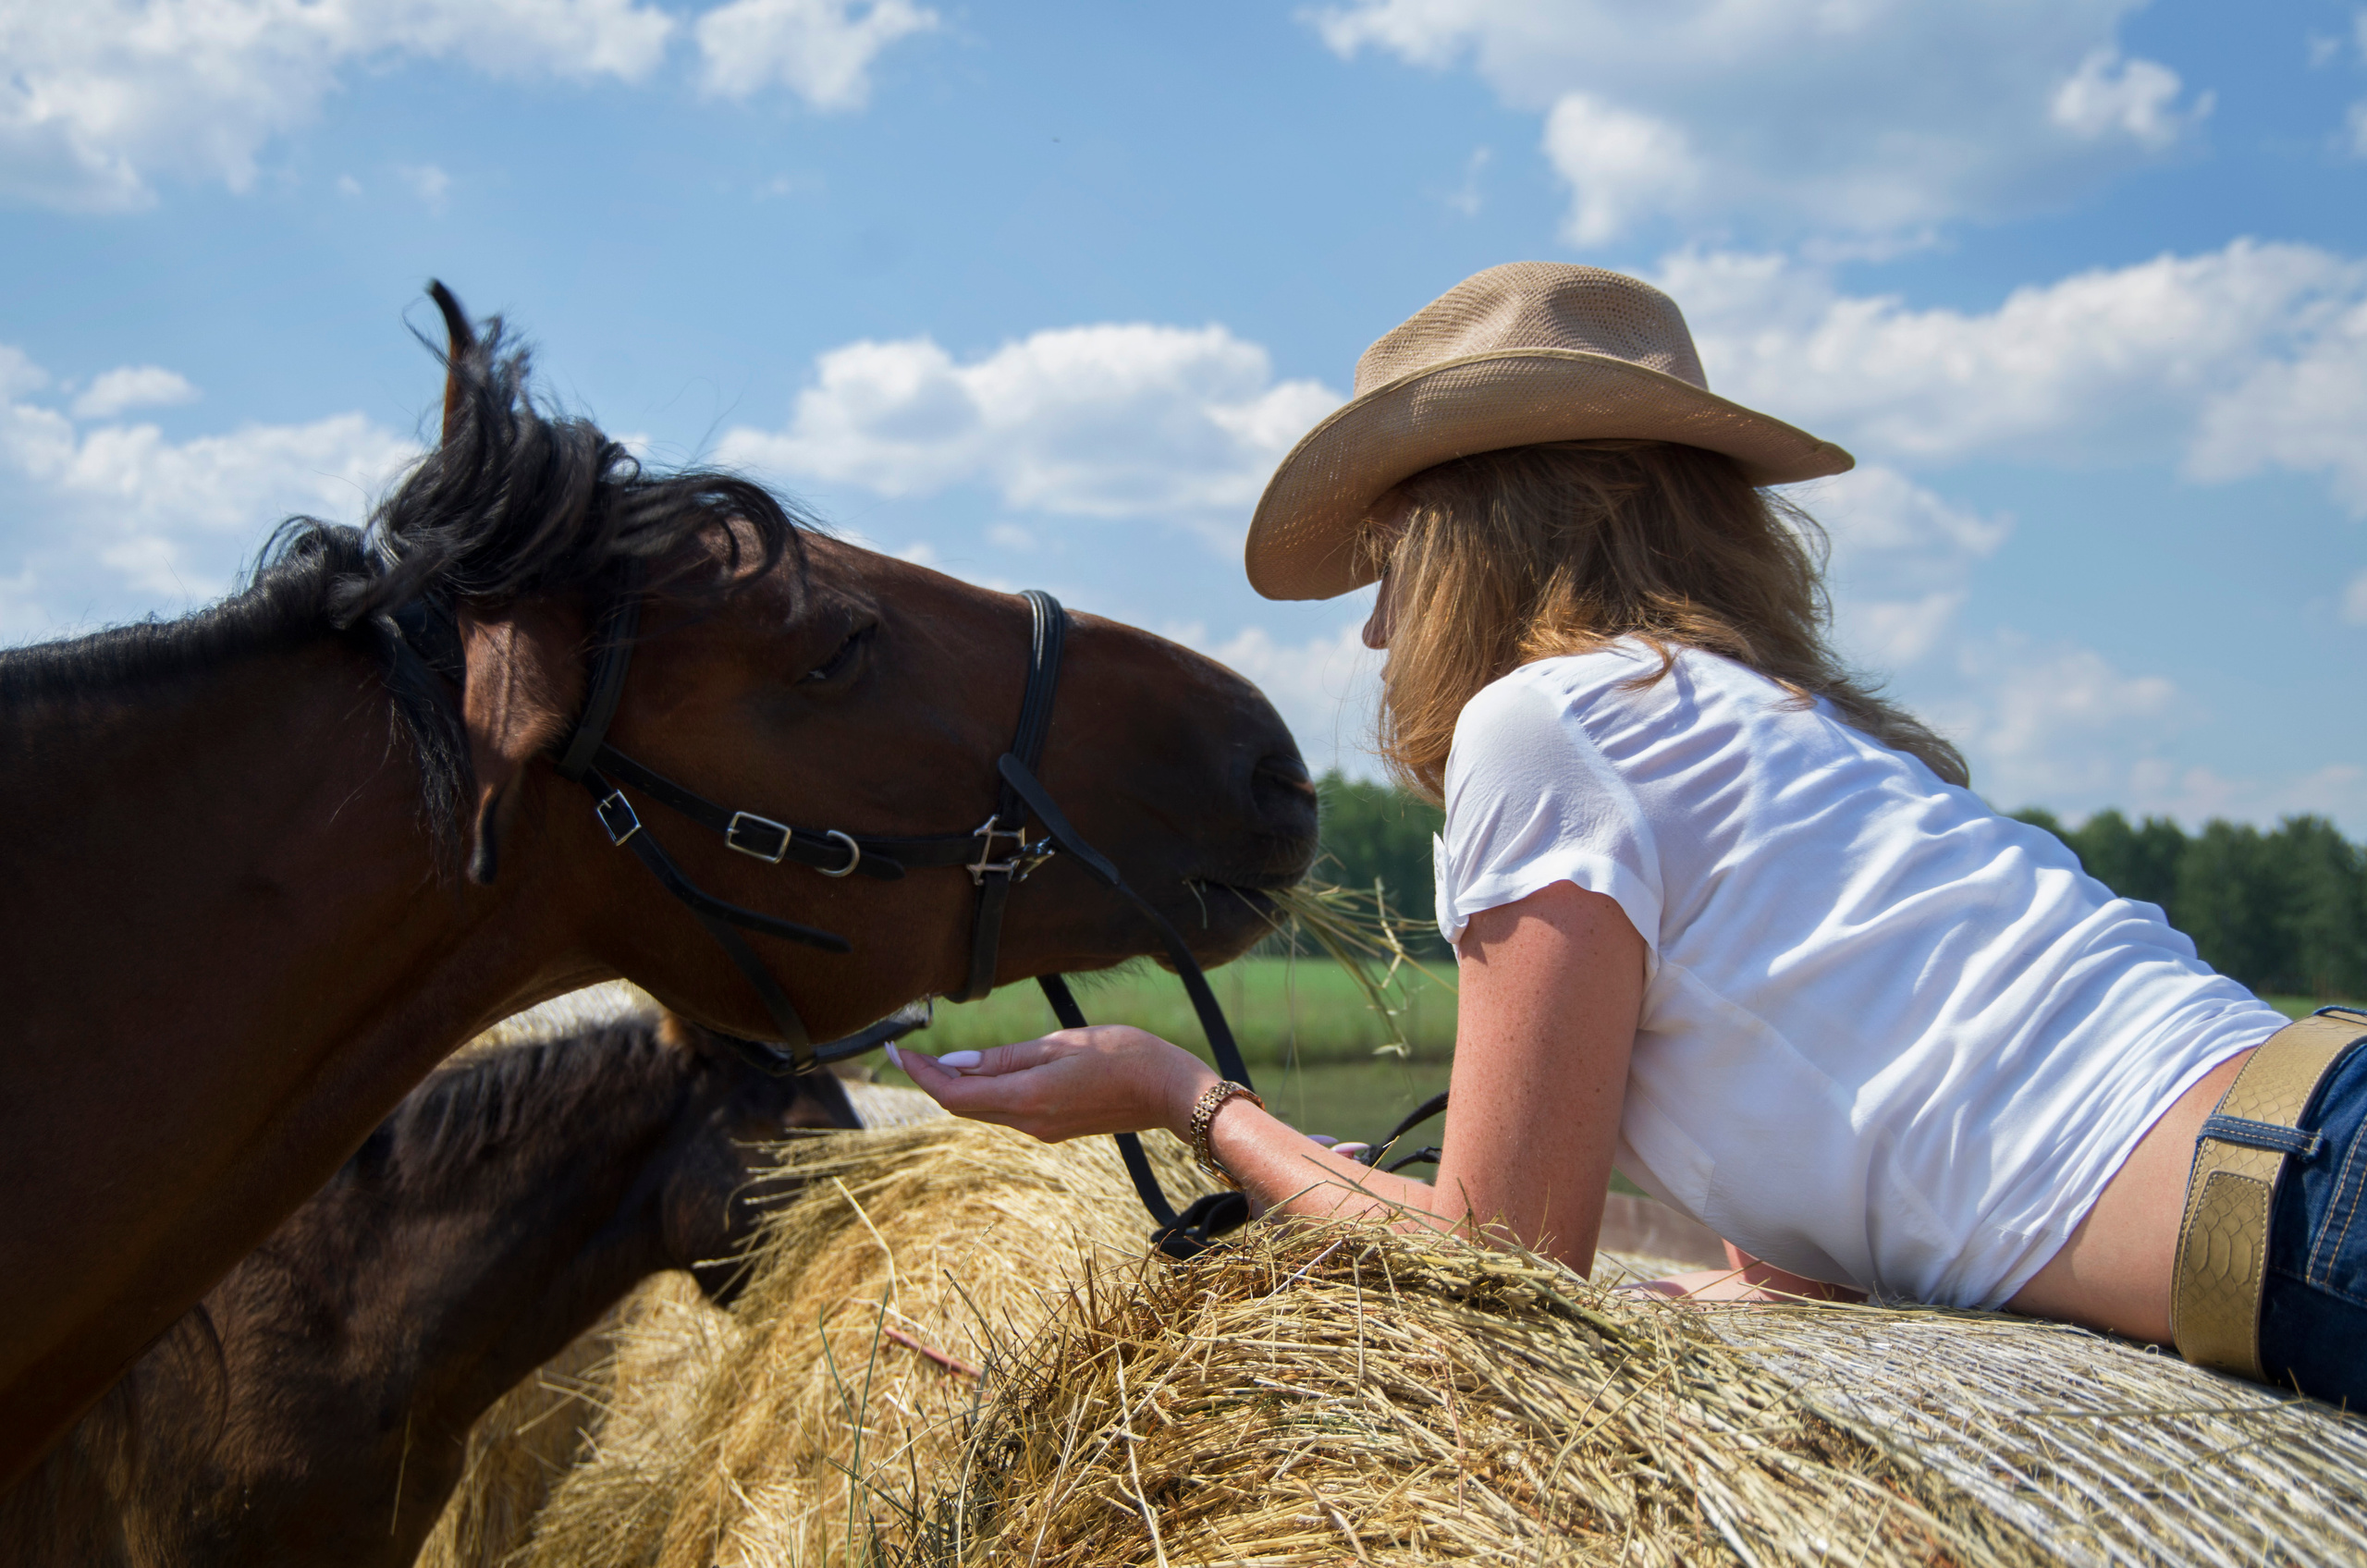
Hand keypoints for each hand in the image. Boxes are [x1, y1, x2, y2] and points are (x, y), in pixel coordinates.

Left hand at [891, 1026, 1219, 1144]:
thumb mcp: (1062, 1043)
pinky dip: (988, 1091)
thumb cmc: (1125, 1056)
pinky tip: (986, 1069)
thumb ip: (1006, 1056)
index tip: (900, 1051)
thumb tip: (956, 1061)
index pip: (954, 1094)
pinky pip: (1007, 1110)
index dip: (921, 1074)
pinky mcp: (1055, 1127)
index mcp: (1028, 1098)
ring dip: (961, 1086)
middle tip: (910, 1050)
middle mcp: (1029, 1122)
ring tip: (941, 1056)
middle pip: (964, 1105)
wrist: (1171, 1092)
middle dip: (934, 1079)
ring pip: (984, 1109)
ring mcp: (1042, 1129)